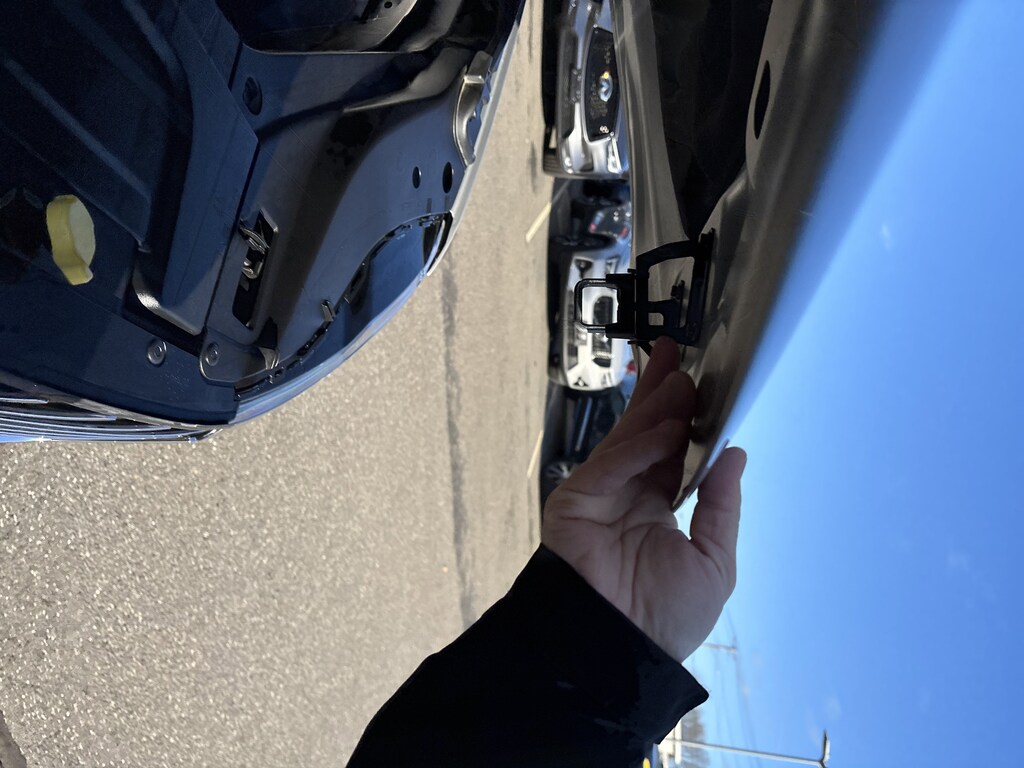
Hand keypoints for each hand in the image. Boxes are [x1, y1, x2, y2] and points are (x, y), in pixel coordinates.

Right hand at [541, 337, 746, 661]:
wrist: (620, 649)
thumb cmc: (666, 617)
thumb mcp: (714, 560)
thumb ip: (722, 505)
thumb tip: (736, 453)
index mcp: (659, 508)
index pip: (673, 454)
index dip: (687, 421)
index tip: (703, 386)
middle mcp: (629, 494)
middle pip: (646, 435)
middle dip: (663, 397)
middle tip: (679, 357)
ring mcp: (601, 493)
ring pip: (628, 440)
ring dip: (653, 408)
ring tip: (678, 376)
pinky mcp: (576, 497)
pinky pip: (610, 464)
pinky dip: (637, 446)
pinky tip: (665, 428)